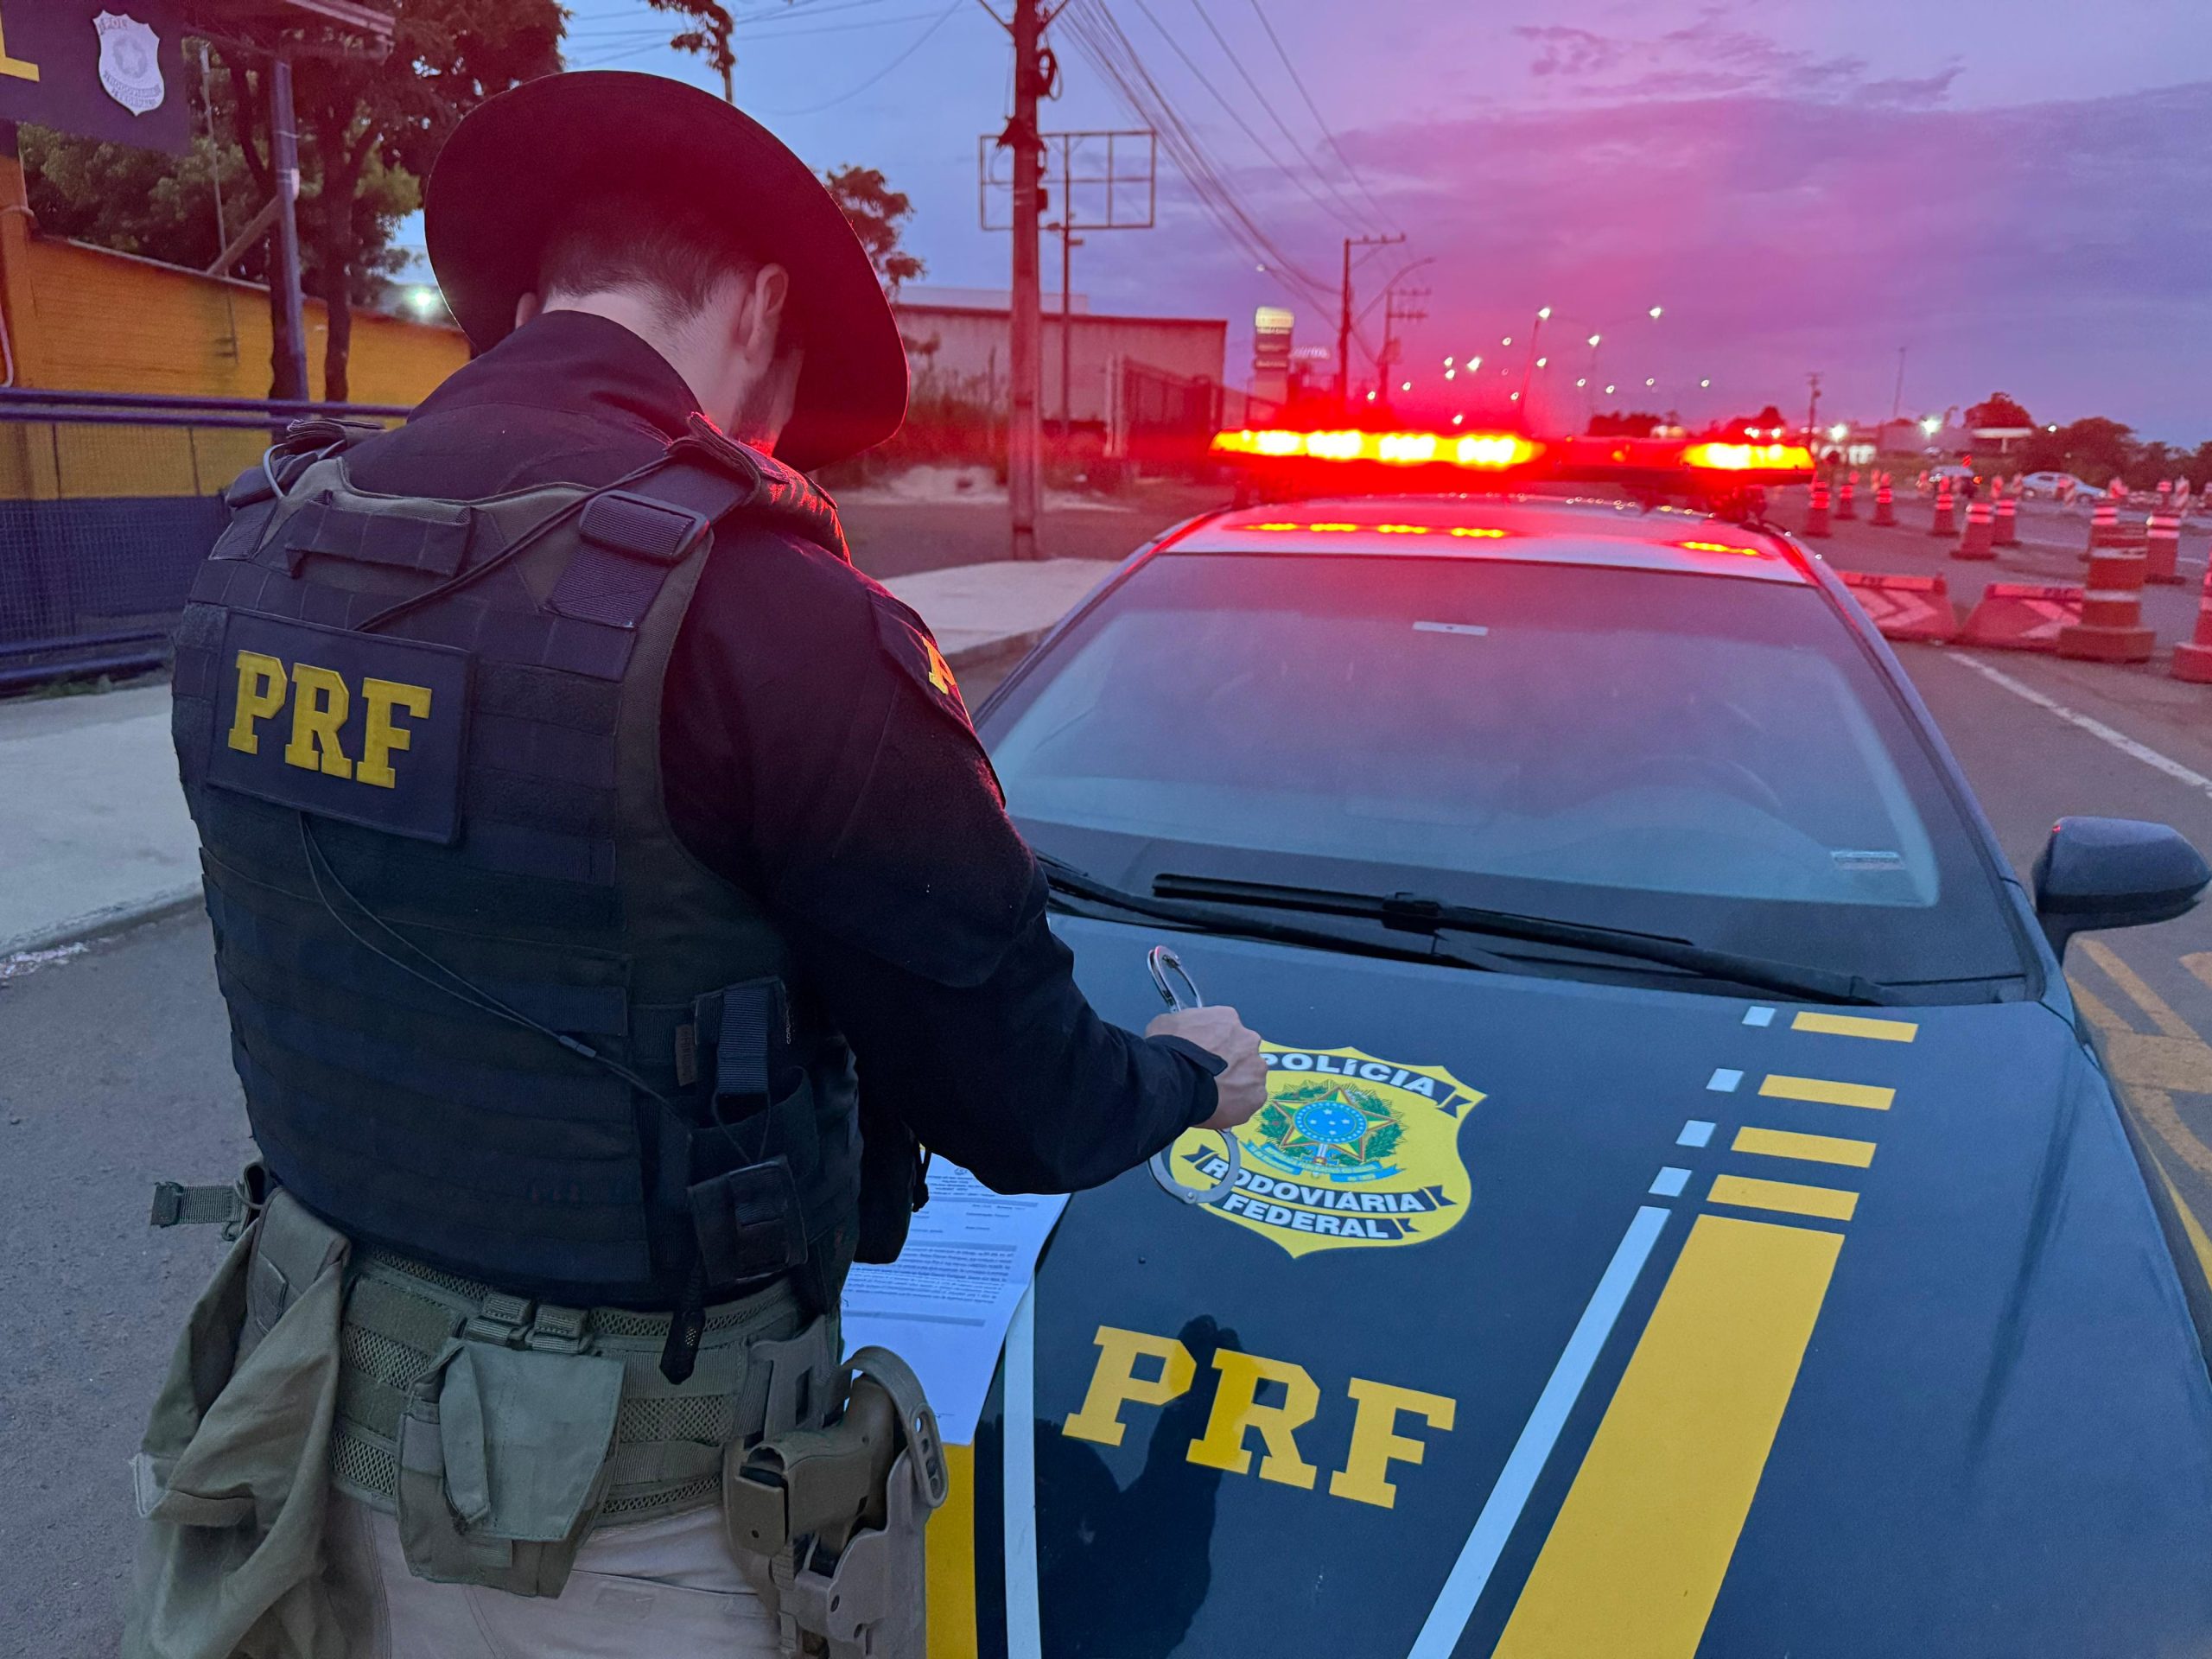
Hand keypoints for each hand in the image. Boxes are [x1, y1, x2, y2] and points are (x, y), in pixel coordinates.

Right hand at [1148, 1006, 1266, 1131]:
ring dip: (1236, 1083)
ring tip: (1213, 1094)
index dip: (1214, 1044)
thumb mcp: (1165, 1024)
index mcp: (1227, 1019)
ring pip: (1249, 1076)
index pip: (1226, 1029)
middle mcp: (1248, 1040)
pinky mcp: (1256, 1095)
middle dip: (1229, 1062)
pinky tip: (1219, 1107)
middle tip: (1210, 1075)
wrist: (1175, 1080)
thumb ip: (1182, 1026)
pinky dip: (1238, 1104)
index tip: (1206, 1054)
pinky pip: (1249, 1100)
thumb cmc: (1169, 1052)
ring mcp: (1255, 1068)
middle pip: (1242, 1051)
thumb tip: (1179, 1033)